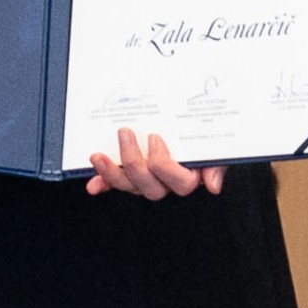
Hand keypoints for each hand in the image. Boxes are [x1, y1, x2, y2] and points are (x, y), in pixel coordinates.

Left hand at [86, 129, 225, 199]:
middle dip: (134, 162)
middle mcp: (166, 182)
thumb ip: (215, 162)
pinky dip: (103, 183)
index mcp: (189, 175)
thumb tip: (213, 186)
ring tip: (98, 156)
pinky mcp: (128, 173)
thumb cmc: (201, 133)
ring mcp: (146, 179)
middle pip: (151, 188)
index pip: (180, 183)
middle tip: (125, 132)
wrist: (186, 120)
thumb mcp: (213, 144)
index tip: (154, 137)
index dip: (164, 165)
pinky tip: (93, 185)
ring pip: (130, 186)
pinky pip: (115, 183)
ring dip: (112, 174)